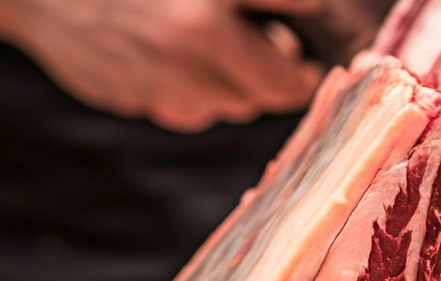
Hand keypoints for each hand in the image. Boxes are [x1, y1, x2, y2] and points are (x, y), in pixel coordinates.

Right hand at [4, 0, 326, 131]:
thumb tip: (316, 11)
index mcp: (203, 26)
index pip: (282, 74)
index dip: (299, 74)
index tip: (305, 66)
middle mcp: (178, 62)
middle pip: (254, 100)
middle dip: (268, 80)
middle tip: (273, 52)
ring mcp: (148, 85)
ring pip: (216, 108)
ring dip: (225, 86)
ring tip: (211, 47)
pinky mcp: (123, 97)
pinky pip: (174, 108)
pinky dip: (183, 91)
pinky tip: (167, 58)